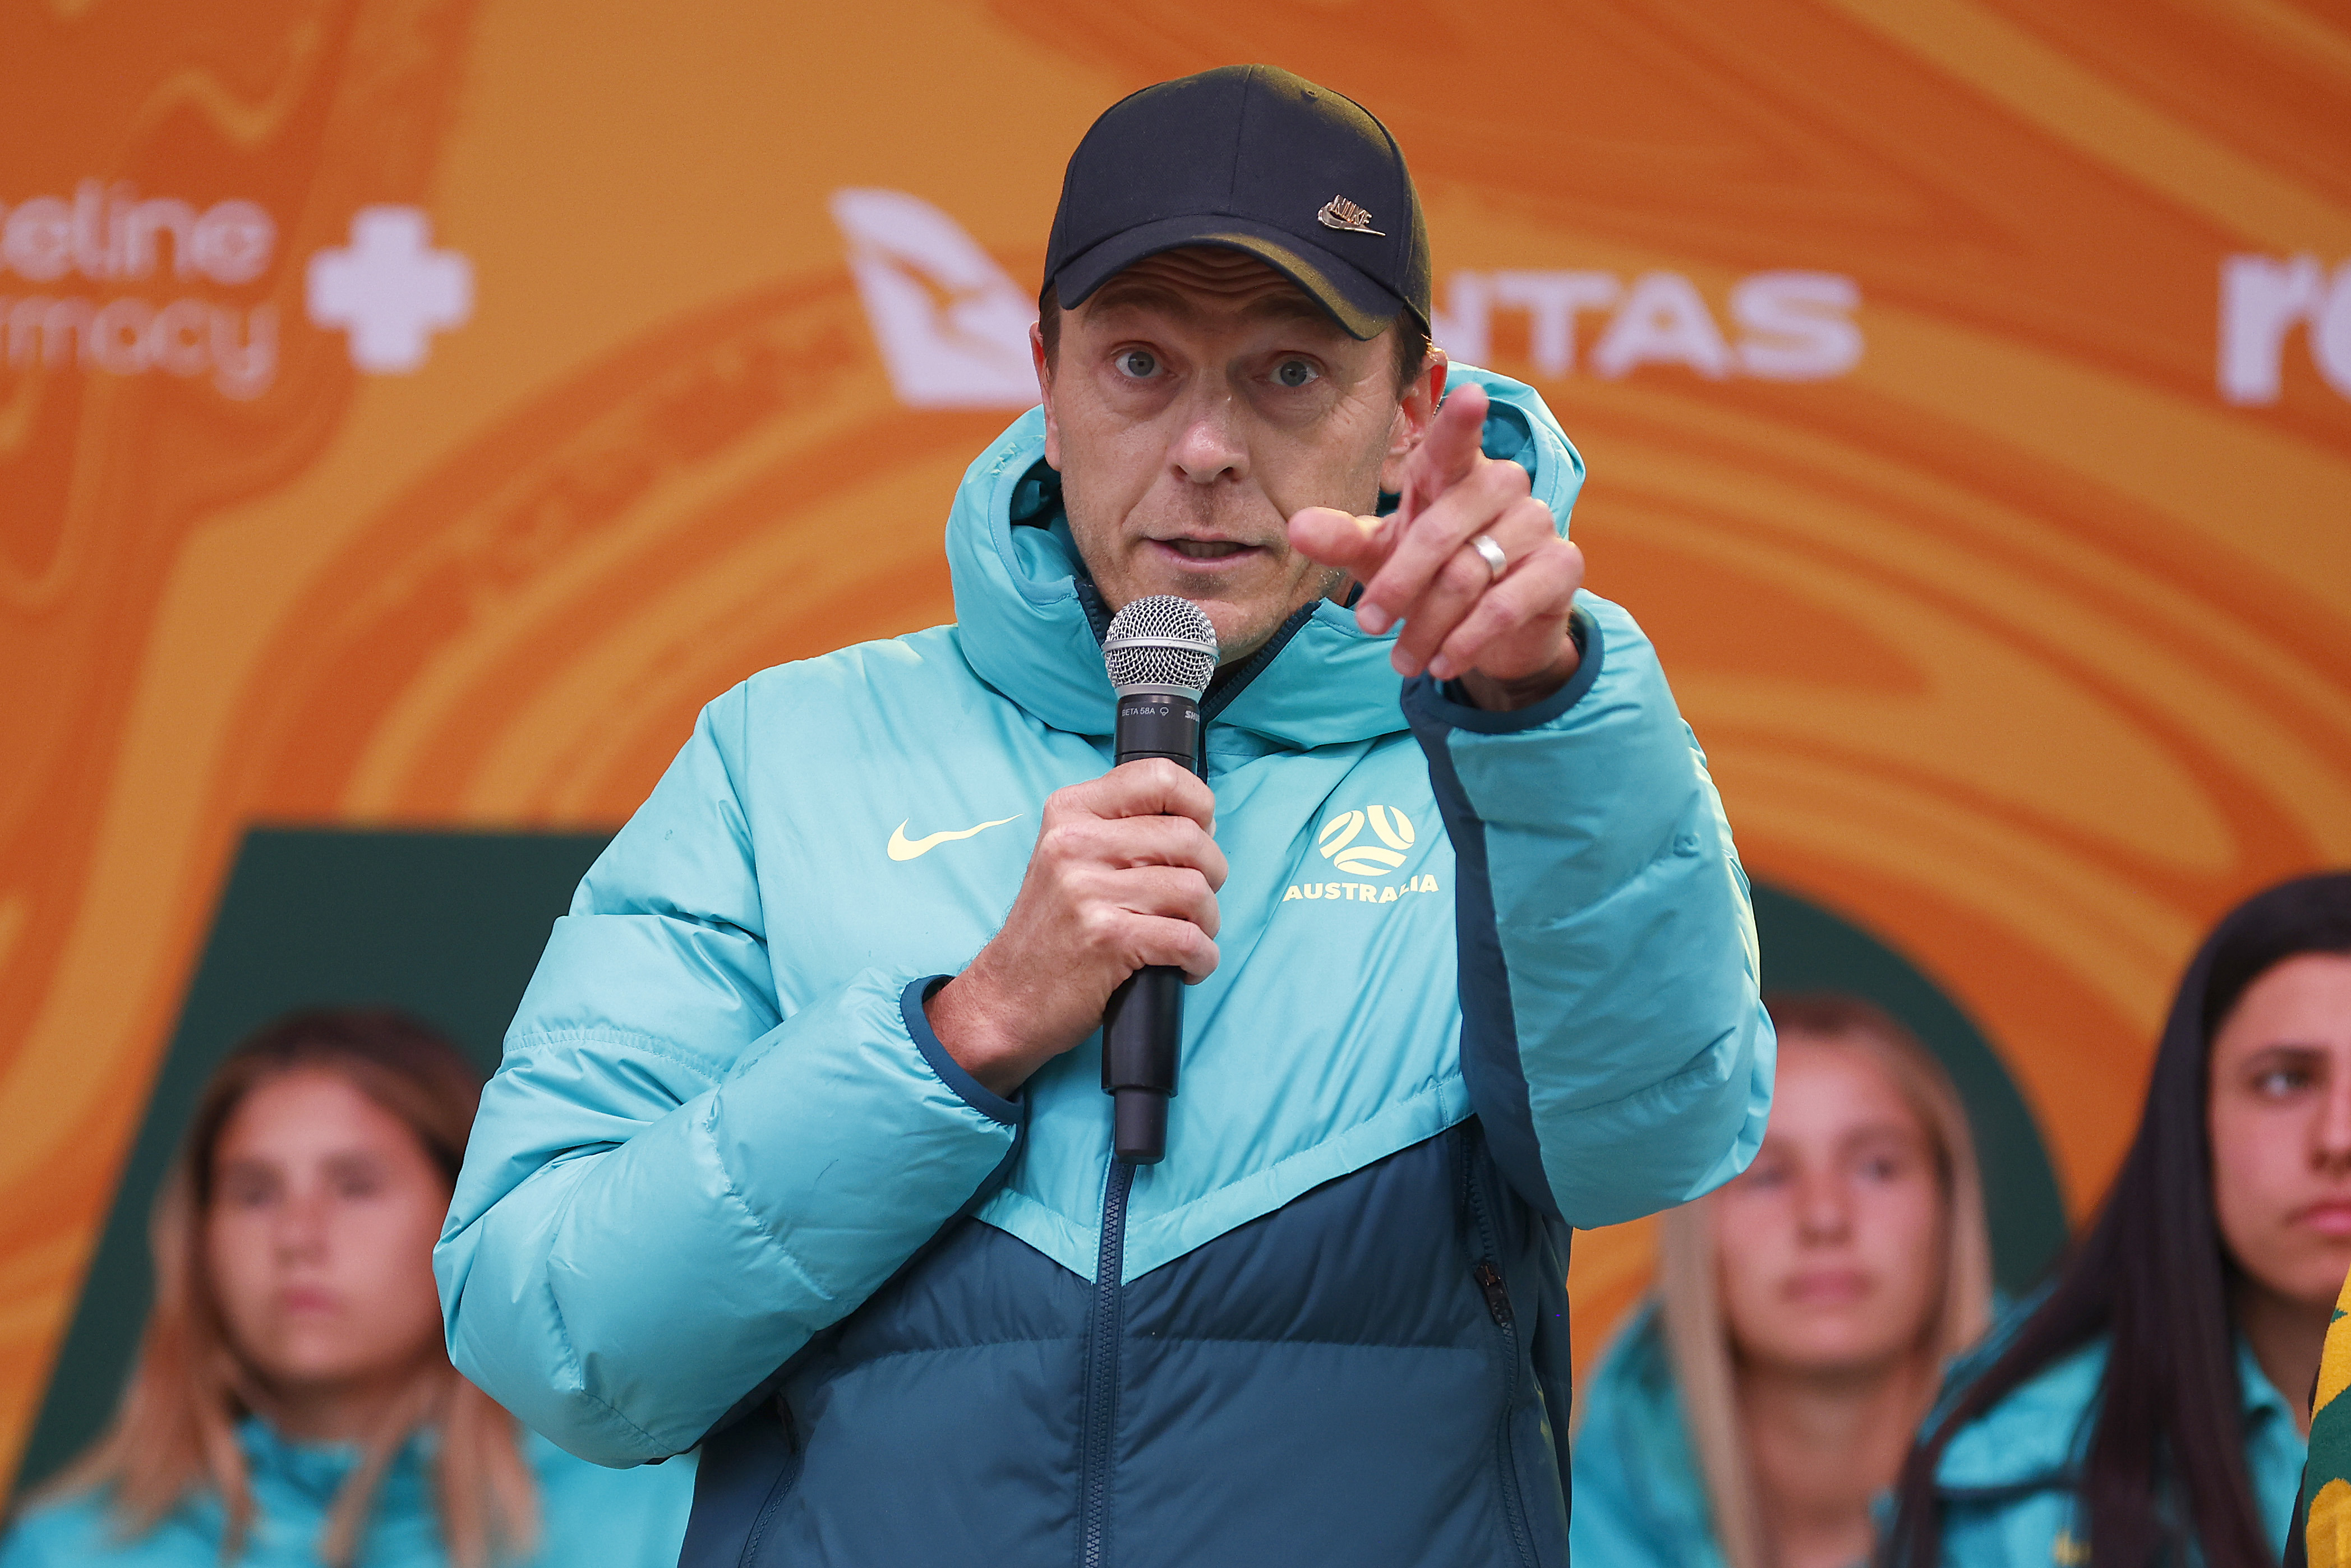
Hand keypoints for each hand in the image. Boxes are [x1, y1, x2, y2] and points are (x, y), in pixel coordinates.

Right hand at [926, 760, 1225, 1095]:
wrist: (1007, 997)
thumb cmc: (1052, 929)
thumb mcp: (1070, 857)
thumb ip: (1123, 829)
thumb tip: (1202, 821)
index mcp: (1071, 812)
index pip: (1158, 776)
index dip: (1198, 803)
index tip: (1201, 831)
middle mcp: (1075, 843)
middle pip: (1189, 836)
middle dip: (1212, 873)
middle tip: (1194, 901)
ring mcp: (1088, 890)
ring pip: (1195, 889)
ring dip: (1207, 922)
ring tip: (1187, 936)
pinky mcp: (1107, 938)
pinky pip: (1188, 939)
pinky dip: (1202, 959)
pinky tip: (1186, 966)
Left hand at [1289, 382, 1585, 709]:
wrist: (1495, 629)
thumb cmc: (1431, 573)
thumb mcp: (1381, 556)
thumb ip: (1343, 540)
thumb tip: (1295, 528)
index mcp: (1454, 471)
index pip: (1455, 442)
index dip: (1460, 422)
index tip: (1469, 395)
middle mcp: (1502, 486)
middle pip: (1441, 532)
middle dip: (1398, 585)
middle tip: (1369, 625)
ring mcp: (1537, 522)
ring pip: (1469, 575)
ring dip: (1428, 626)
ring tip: (1403, 660)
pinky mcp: (1562, 566)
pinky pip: (1506, 605)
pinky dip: (1467, 640)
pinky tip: (1443, 663)